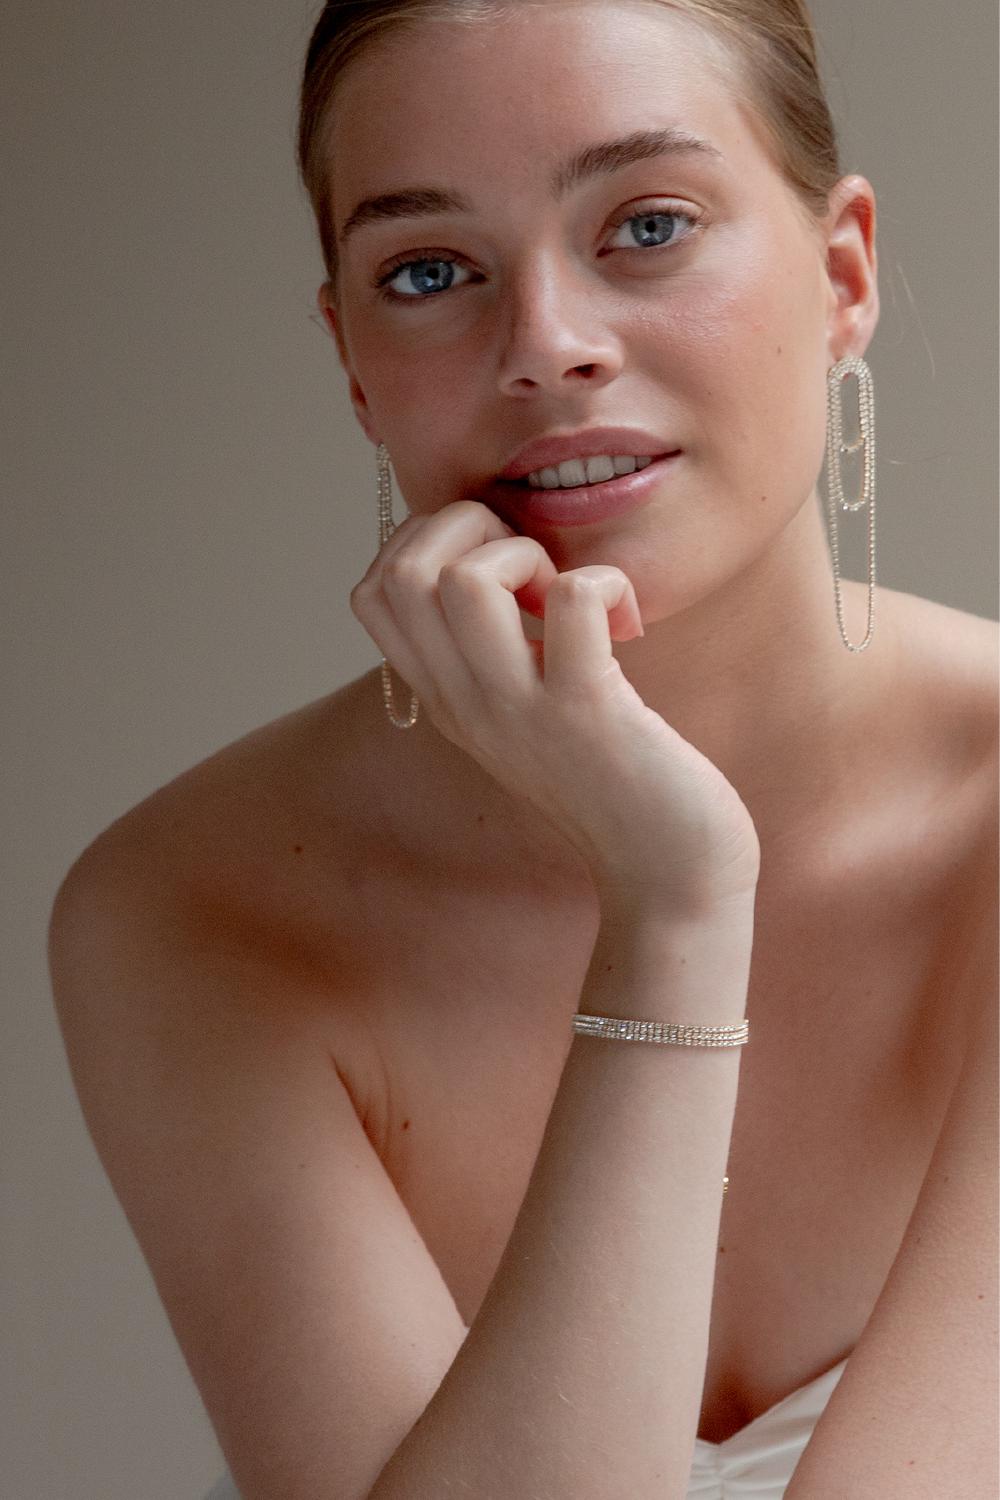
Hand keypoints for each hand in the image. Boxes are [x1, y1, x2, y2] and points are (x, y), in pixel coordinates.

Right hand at [350, 500, 760, 911]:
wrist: (668, 872)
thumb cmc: (614, 780)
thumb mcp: (526, 717)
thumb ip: (495, 655)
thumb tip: (495, 561)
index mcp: (446, 699)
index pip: (372, 593)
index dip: (427, 542)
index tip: (495, 565)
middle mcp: (466, 704)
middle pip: (402, 572)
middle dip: (469, 528)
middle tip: (532, 567)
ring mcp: (521, 710)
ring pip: (465, 581)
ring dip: (525, 553)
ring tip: (567, 592)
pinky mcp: (588, 712)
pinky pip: (573, 600)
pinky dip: (604, 582)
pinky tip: (626, 621)